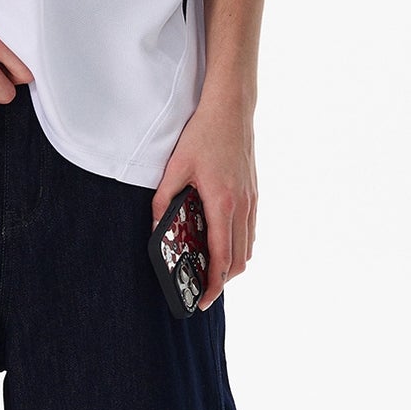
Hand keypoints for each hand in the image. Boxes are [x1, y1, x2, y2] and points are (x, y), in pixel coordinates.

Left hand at [150, 90, 256, 310]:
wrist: (231, 109)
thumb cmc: (204, 135)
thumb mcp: (175, 167)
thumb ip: (164, 200)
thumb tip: (156, 227)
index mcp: (223, 203)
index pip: (221, 257)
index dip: (213, 283)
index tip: (203, 299)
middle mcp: (242, 206)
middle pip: (239, 260)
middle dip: (222, 280)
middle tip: (203, 290)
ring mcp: (252, 200)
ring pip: (248, 246)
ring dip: (232, 263)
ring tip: (211, 269)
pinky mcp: (254, 193)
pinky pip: (251, 230)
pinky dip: (239, 245)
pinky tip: (223, 242)